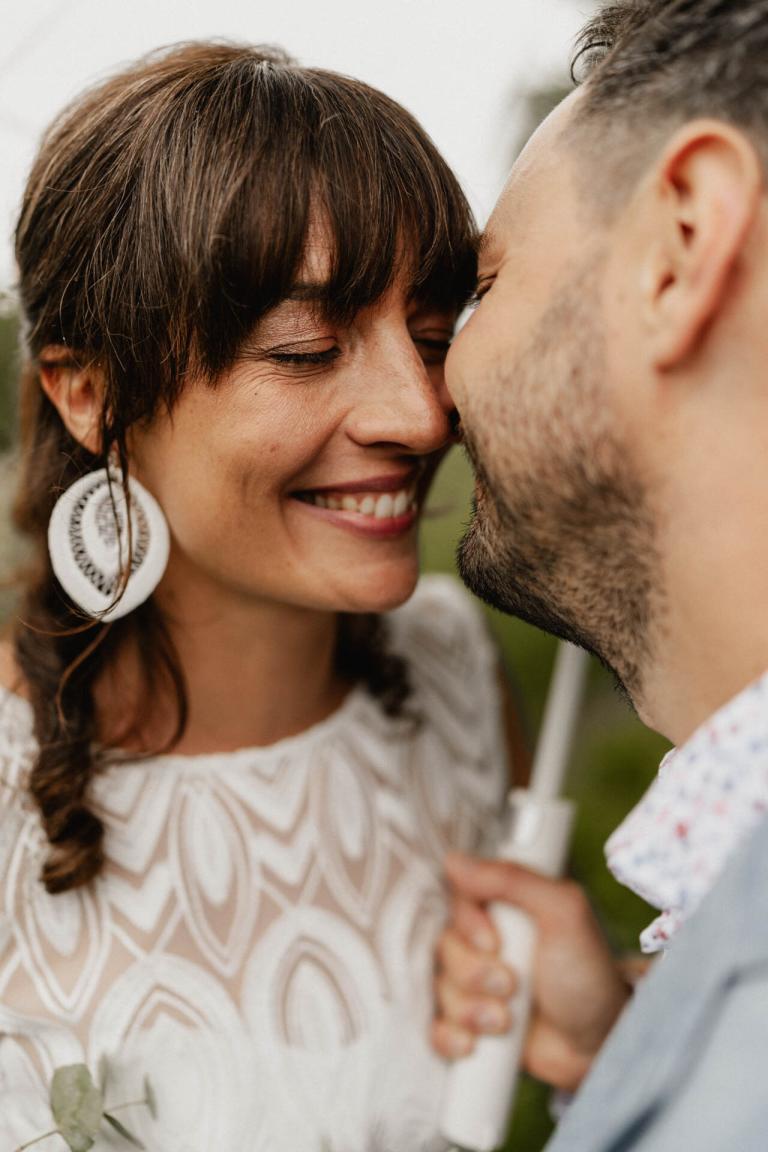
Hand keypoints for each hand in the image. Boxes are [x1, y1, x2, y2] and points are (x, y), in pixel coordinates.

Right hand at [432, 852, 631, 1091]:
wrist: (598, 1044)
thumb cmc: (588, 973)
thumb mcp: (564, 913)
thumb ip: (513, 879)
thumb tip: (454, 860)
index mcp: (504, 907)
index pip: (457, 899)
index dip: (468, 924)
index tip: (494, 943)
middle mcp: (483, 940)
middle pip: (444, 946)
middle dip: (475, 973)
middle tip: (512, 985)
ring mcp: (475, 983)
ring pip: (441, 987)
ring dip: (472, 1009)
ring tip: (507, 1020)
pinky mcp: (469, 1023)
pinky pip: (434, 1026)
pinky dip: (450, 1036)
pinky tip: (475, 1043)